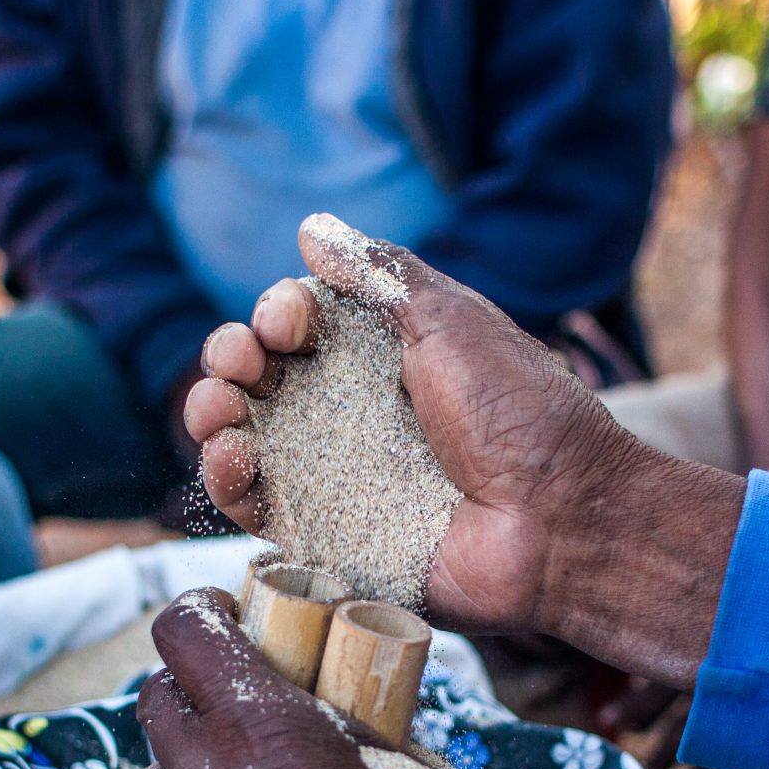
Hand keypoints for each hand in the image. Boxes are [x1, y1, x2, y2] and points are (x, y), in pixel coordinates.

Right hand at [183, 222, 745, 685]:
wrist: (559, 517)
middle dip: (230, 356)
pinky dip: (225, 482)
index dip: (278, 313)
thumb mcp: (453, 321)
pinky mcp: (326, 539)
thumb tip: (311, 229)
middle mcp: (348, 416)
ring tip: (219, 406)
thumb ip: (381, 274)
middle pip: (256, 380)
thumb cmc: (519, 414)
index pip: (296, 327)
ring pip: (240, 441)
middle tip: (242, 360)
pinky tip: (231, 455)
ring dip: (209, 412)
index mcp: (379, 361)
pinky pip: (256, 511)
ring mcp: (333, 480)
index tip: (293, 318)